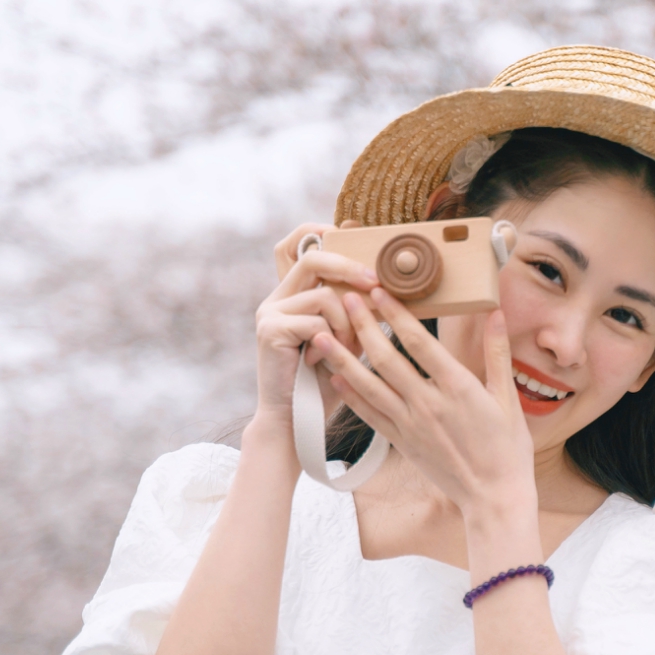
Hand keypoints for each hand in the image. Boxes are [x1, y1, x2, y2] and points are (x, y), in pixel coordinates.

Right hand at [250, 224, 379, 427]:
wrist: (297, 420)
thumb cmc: (327, 383)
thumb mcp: (347, 338)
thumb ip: (356, 309)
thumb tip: (385, 279)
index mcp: (291, 295)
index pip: (299, 245)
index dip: (323, 234)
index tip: (353, 237)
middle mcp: (275, 298)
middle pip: (313, 258)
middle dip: (350, 268)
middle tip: (376, 282)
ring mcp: (269, 313)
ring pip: (323, 295)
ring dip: (346, 323)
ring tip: (345, 351)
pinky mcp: (270, 330)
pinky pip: (316, 320)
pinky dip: (332, 341)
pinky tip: (323, 362)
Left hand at [313, 288, 536, 516]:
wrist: (493, 497)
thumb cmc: (507, 449)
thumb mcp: (508, 398)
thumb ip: (498, 353)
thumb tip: (496, 313)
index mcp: (458, 388)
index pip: (420, 342)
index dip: (396, 314)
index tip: (379, 290)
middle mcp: (428, 404)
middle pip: (387, 359)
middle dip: (363, 326)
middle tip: (344, 298)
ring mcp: (411, 425)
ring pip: (370, 386)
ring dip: (343, 358)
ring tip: (322, 335)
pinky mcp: (402, 443)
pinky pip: (370, 416)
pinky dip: (351, 396)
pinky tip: (336, 378)